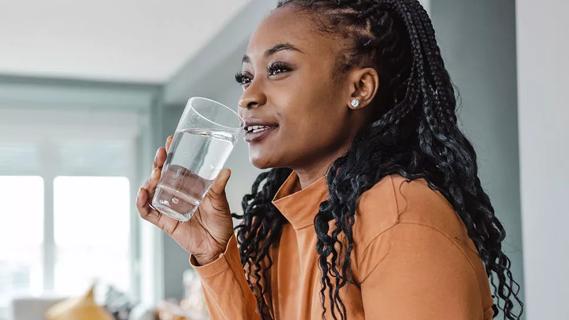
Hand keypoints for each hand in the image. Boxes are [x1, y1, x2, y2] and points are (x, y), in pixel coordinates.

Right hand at [136, 135, 233, 264]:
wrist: (218, 245)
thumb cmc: (220, 222)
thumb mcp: (220, 201)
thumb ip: (219, 186)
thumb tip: (226, 170)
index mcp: (188, 186)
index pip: (175, 167)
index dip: (171, 154)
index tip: (170, 140)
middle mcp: (176, 194)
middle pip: (161, 176)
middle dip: (158, 164)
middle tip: (161, 154)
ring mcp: (168, 207)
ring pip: (152, 191)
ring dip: (150, 180)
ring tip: (155, 174)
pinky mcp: (164, 221)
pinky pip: (148, 211)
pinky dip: (142, 203)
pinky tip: (143, 193)